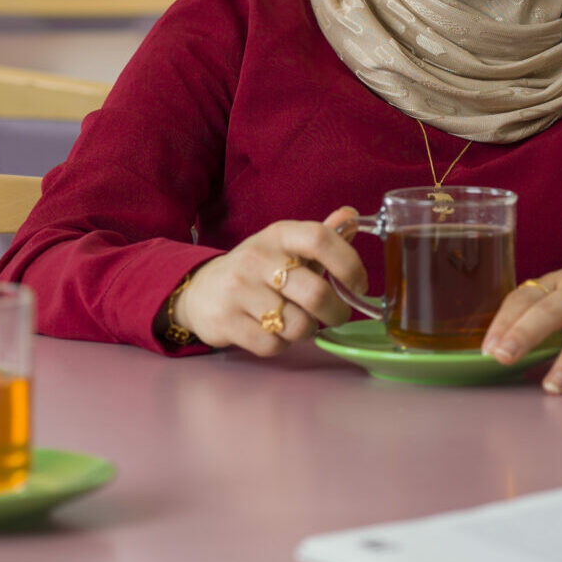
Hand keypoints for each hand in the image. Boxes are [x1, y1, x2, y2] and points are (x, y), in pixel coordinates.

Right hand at [170, 208, 365, 356]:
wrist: (202, 290)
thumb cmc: (259, 270)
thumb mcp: (287, 246)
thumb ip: (322, 236)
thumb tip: (352, 216)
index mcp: (279, 234)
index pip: (321, 239)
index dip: (349, 265)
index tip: (360, 285)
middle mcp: (257, 258)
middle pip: (316, 294)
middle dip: (337, 313)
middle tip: (337, 315)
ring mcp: (238, 290)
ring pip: (298, 325)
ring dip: (308, 330)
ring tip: (300, 322)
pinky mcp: (225, 321)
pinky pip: (273, 345)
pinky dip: (282, 345)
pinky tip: (275, 332)